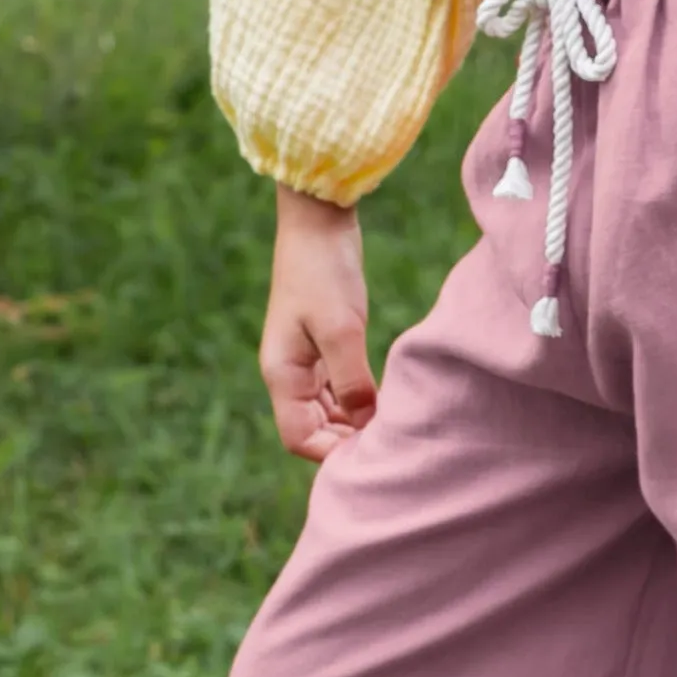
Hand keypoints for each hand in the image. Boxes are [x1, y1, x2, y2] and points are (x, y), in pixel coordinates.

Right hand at [260, 187, 377, 461]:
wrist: (319, 222)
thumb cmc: (324, 272)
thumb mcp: (341, 328)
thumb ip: (351, 380)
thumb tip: (366, 423)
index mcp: (282, 375)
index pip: (299, 438)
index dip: (332, 454)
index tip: (372, 453)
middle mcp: (290, 374)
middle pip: (314, 430)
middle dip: (347, 442)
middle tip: (392, 443)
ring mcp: (306, 361)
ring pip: (328, 411)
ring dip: (356, 422)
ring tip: (394, 426)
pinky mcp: (324, 346)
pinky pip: (338, 388)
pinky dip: (359, 400)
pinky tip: (387, 400)